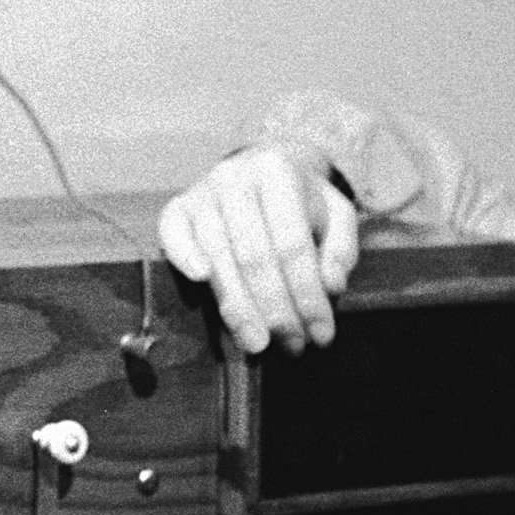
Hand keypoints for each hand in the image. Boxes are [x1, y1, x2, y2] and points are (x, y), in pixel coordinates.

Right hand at [157, 144, 360, 352]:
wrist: (263, 168)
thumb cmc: (304, 204)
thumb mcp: (337, 216)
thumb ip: (341, 249)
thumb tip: (331, 285)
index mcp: (279, 173)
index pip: (293, 245)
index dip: (308, 296)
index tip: (321, 335)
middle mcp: (236, 177)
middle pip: (254, 256)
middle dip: (275, 310)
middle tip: (291, 346)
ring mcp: (202, 192)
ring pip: (218, 255)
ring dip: (239, 307)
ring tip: (258, 344)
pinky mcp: (178, 208)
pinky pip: (172, 233)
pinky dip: (184, 256)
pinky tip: (201, 283)